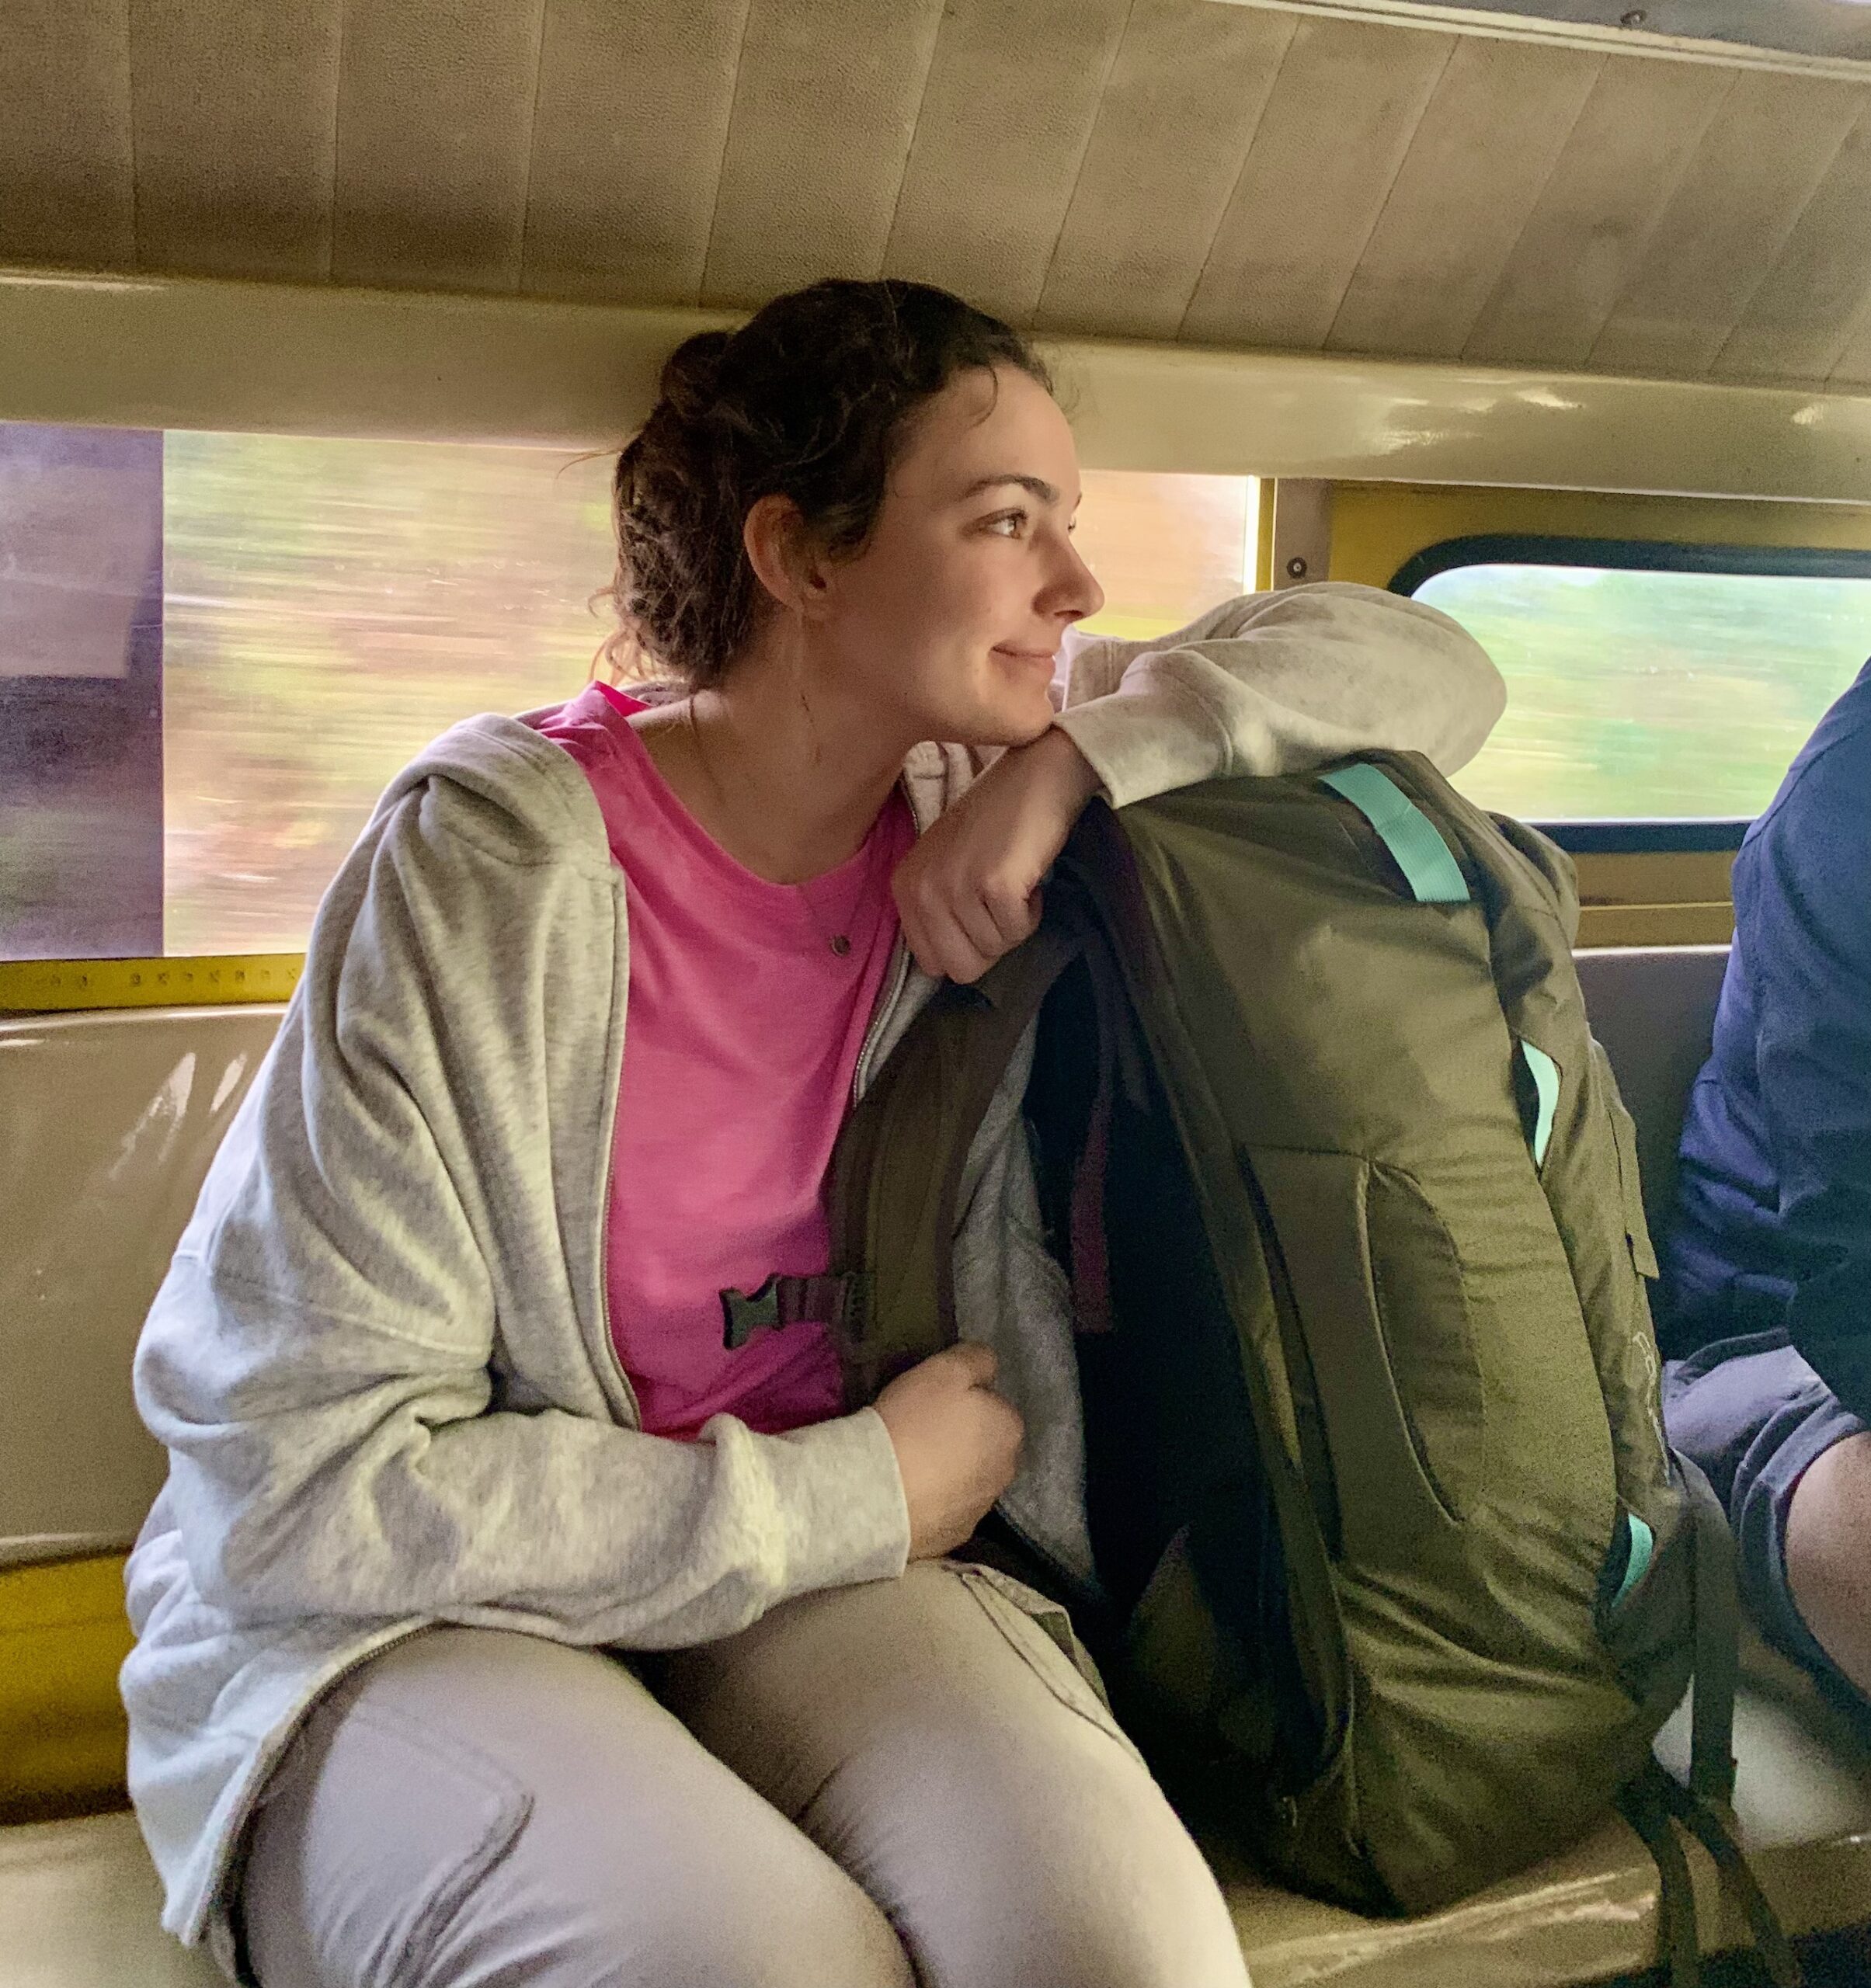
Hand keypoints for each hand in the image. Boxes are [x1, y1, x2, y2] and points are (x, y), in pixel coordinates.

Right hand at [873, 1343, 1023, 1559]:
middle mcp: (1006, 1470)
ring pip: (969, 1478)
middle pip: (986, 1444)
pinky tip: (909, 1493)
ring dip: (950, 1470)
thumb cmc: (914, 1421)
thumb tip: (987, 1365)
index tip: (933, 1404)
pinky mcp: (957, 1534)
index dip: (963, 1401)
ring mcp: (982, 1507)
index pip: (993, 1406)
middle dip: (962, 1437)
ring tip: (912, 1464)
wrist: (878, 1493)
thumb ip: (976, 1358)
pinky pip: (949, 1508)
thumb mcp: (945, 1369)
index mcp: (1009, 1428)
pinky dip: (936, 1500)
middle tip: (922, 1431)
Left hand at [891, 728, 1100, 982]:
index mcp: (904, 887)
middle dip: (991, 945)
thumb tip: (947, 965)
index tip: (980, 911)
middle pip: (961, 968)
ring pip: (994, 950)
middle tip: (1001, 902)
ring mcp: (955, 887)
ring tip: (1013, 877)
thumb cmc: (997, 820)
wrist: (1036, 775)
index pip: (931, 963)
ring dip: (1014, 922)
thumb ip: (935, 909)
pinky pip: (1019, 931)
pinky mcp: (994, 885)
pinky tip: (1027, 875)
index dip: (966, 946)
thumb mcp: (945, 863)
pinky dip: (1032, 911)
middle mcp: (922, 889)